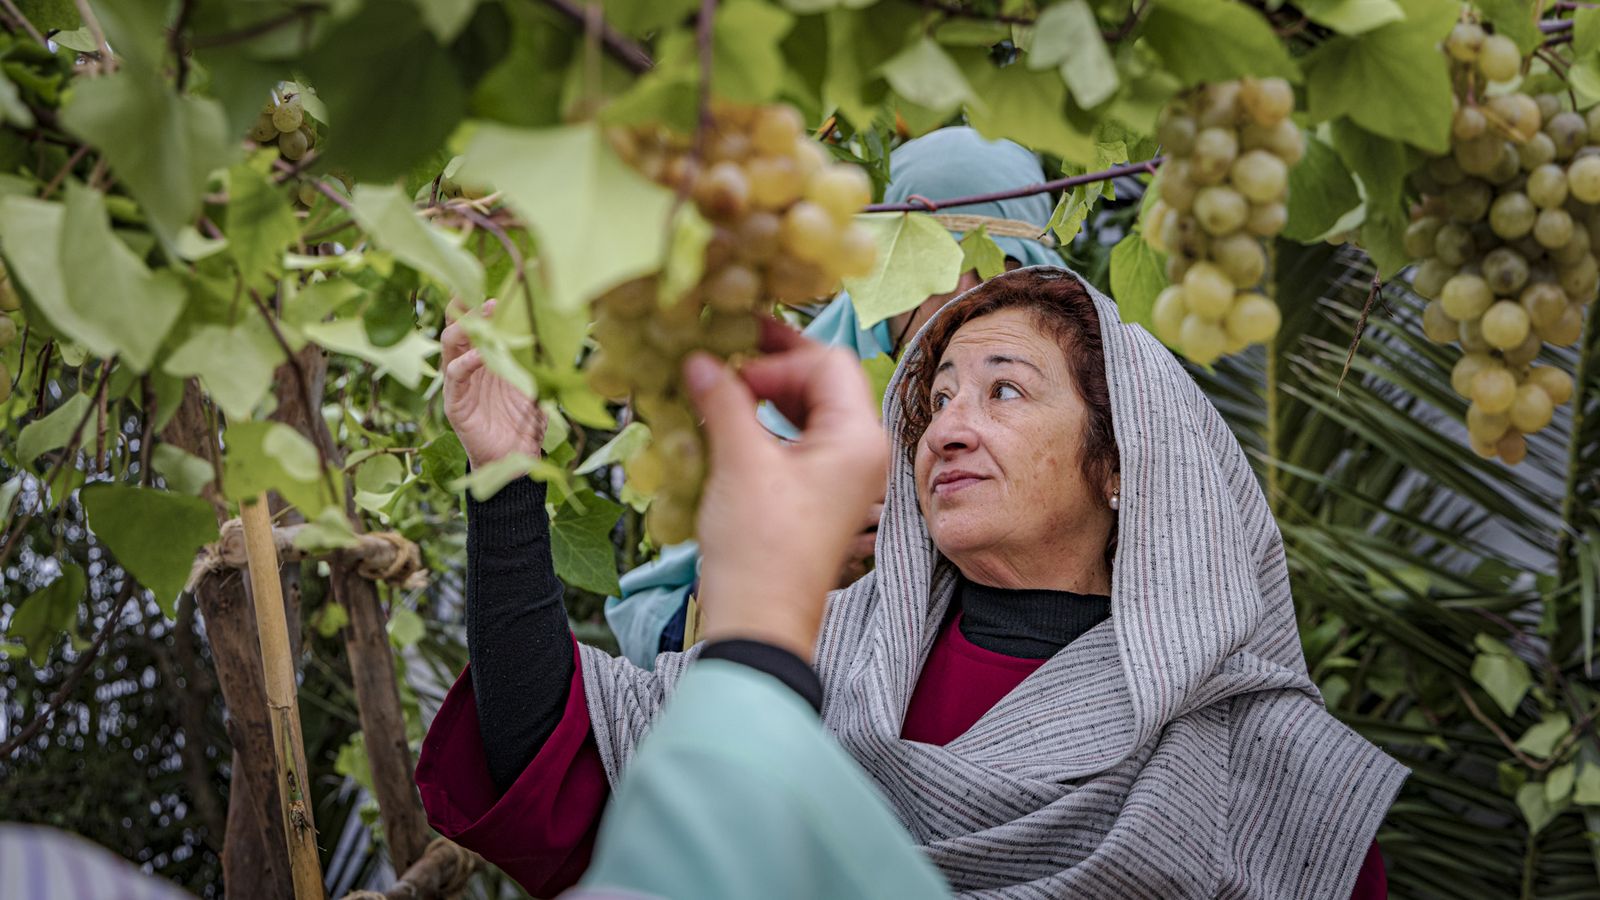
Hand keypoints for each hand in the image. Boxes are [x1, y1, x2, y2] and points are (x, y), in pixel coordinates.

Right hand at [441, 299, 545, 470]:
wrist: (516, 458)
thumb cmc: (524, 421)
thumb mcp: (534, 383)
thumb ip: (533, 361)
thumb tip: (551, 332)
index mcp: (485, 360)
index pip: (477, 326)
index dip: (482, 307)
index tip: (500, 291)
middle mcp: (468, 367)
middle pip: (458, 330)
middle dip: (471, 311)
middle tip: (490, 300)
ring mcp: (459, 384)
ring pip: (451, 347)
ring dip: (467, 330)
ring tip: (484, 317)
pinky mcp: (455, 403)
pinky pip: (455, 376)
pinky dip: (466, 363)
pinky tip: (480, 356)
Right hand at [686, 320, 888, 661]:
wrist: (760, 623)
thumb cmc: (760, 550)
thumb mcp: (740, 462)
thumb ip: (723, 400)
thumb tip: (700, 359)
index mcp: (859, 438)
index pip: (828, 362)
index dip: (777, 355)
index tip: (729, 366)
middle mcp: (862, 452)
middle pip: (824, 382)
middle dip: (773, 366)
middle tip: (724, 354)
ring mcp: (843, 475)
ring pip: (810, 410)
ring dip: (767, 394)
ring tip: (722, 388)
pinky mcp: (820, 494)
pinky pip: (800, 440)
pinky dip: (767, 424)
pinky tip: (731, 423)